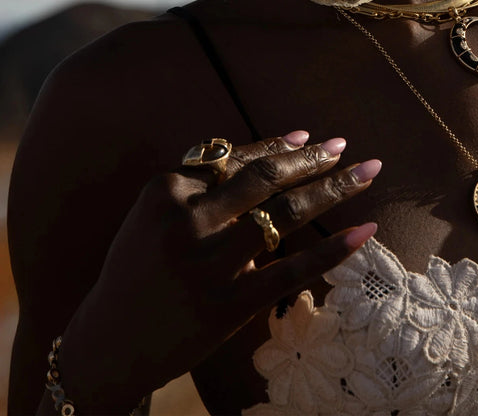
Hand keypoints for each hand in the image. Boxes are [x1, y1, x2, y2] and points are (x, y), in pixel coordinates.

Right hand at [58, 133, 379, 413]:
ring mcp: (208, 264)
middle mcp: (187, 221)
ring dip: (333, 188)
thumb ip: (202, 186)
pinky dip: (334, 249)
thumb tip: (273, 153)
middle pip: (266, 178)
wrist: (107, 344)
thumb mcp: (155, 216)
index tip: (309, 136)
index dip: (276, 145)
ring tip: (367, 172)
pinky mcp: (228, 305)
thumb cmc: (138, 270)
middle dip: (312, 158)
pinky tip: (365, 230)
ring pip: (284, 214)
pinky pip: (293, 270)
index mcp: (165, 190)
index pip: (234, 158)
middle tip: (345, 146)